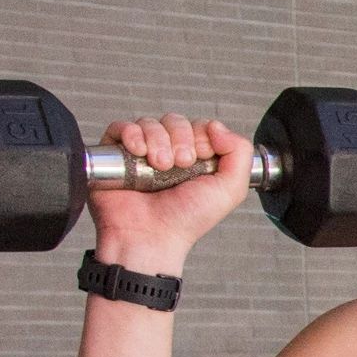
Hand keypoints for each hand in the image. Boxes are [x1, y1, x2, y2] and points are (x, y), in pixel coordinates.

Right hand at [88, 117, 257, 272]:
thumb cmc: (187, 220)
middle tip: (180, 164)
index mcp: (195, 159)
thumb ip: (240, 152)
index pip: (199, 126)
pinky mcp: (116, 155)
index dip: (201, 135)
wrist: (151, 236)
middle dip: (181, 138)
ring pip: (150, 123)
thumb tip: (217, 126)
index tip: (200, 157)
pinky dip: (132, 134)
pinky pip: (121, 128)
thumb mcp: (229, 189)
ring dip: (158, 140)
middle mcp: (168, 153)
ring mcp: (142, 154)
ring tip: (160, 166)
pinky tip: (139, 152)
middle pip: (175, 121)